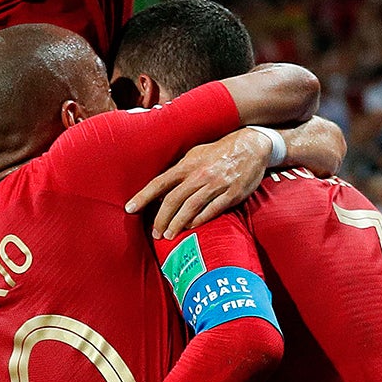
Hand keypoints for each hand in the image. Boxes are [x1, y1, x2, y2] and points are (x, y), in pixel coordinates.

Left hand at [127, 129, 268, 237]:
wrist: (252, 146)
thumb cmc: (220, 151)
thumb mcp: (196, 154)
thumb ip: (180, 171)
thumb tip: (162, 189)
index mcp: (187, 165)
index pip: (159, 183)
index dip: (143, 196)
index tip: (129, 208)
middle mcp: (199, 175)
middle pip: (173, 200)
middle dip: (161, 218)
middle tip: (155, 233)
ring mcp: (216, 185)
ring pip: (190, 207)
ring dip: (177, 223)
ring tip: (168, 235)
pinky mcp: (232, 194)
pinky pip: (212, 210)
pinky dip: (199, 220)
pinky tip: (191, 228)